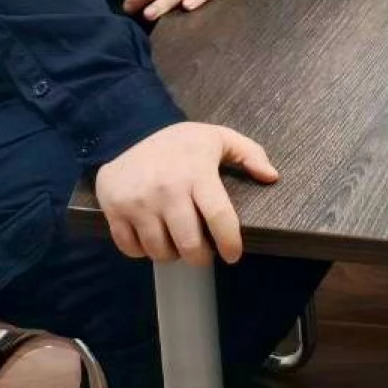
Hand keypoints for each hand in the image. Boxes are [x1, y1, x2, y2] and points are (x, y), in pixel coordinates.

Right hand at [94, 121, 277, 264]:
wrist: (127, 130)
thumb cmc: (180, 142)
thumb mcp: (217, 138)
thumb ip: (250, 153)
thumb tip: (272, 177)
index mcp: (197, 173)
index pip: (219, 217)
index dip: (229, 242)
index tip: (233, 255)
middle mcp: (167, 190)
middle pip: (189, 244)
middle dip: (201, 256)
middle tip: (204, 253)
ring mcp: (139, 202)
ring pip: (160, 251)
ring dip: (172, 255)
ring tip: (178, 243)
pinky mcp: (114, 210)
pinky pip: (131, 249)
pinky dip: (143, 252)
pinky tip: (153, 238)